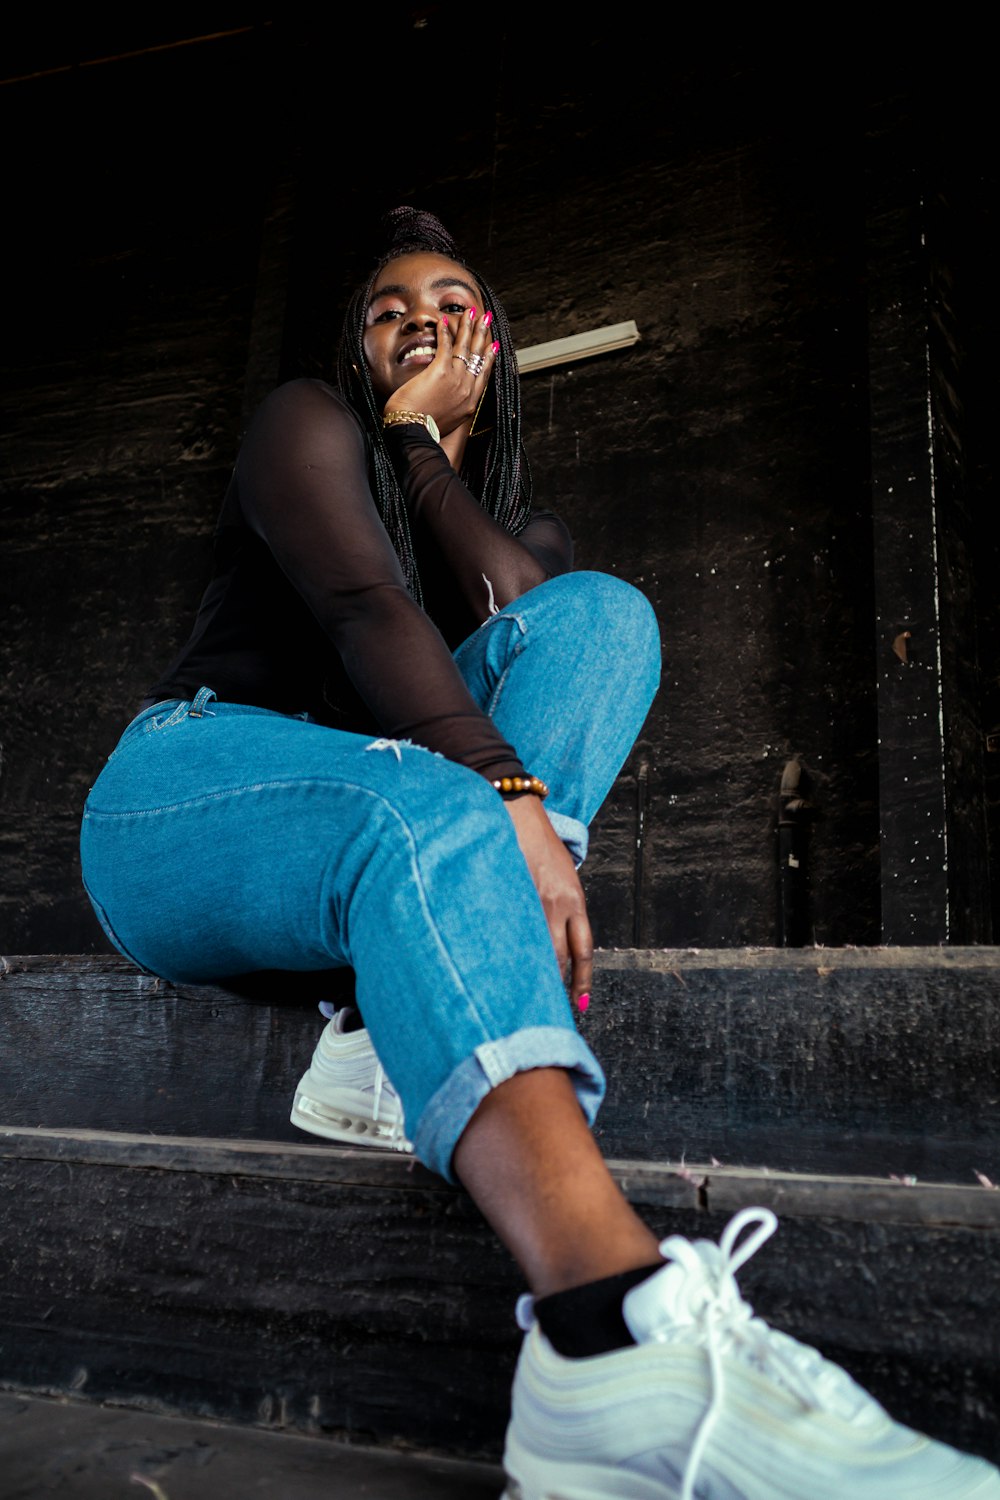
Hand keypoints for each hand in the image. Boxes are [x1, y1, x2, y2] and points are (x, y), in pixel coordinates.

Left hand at [385, 304, 497, 440]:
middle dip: (483, 334)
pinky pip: (446, 346)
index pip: (483, 375)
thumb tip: (445, 402)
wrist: (415, 433)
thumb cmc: (423, 430)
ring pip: (466, 347)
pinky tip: (444, 321)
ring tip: (470, 312)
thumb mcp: (446, 422)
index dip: (489, 357)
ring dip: (468, 326)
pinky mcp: (441, 371)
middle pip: (478, 356)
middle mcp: (467, 390)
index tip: (493, 345)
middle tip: (486, 319)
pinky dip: (445, 332)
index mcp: (470, 403)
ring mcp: (456, 380)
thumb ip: (451, 408)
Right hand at [504, 795, 592, 1005]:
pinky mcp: (506, 892)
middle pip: (557, 957)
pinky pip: (508, 929)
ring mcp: (529, 898)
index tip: (580, 1004)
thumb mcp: (563, 876)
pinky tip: (497, 961)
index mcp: (574, 899)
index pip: (582, 951)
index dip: (582, 981)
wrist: (516, 810)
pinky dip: (505, 948)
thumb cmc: (540, 844)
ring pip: (532, 947)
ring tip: (521, 991)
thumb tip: (559, 950)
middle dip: (553, 984)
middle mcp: (556, 902)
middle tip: (545, 1005)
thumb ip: (565, 909)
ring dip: (528, 970)